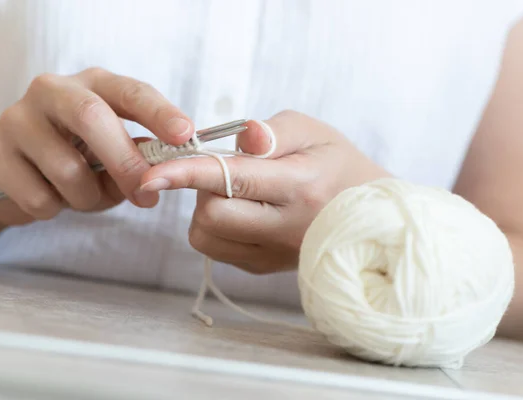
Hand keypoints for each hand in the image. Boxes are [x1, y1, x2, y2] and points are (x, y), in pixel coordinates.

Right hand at [0, 67, 193, 225]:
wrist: (7, 178)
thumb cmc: (72, 163)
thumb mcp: (109, 160)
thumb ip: (134, 161)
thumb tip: (159, 174)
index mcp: (91, 86)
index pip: (129, 90)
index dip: (159, 112)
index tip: (185, 135)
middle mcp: (52, 91)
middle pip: (91, 116)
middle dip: (124, 161)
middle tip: (146, 196)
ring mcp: (16, 118)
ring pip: (67, 168)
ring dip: (86, 198)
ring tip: (82, 198)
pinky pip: (38, 196)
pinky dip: (54, 209)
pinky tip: (47, 198)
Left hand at [139, 110, 390, 273]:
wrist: (371, 220)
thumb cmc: (340, 167)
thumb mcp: (315, 132)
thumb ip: (271, 131)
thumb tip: (240, 139)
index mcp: (299, 186)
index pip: (231, 180)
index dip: (185, 173)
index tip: (151, 174)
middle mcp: (285, 228)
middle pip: (210, 214)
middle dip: (202, 188)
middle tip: (225, 170)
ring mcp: (273, 255)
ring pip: (206, 237)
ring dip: (206, 209)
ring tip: (235, 192)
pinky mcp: (263, 268)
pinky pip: (217, 249)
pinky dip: (216, 226)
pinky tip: (243, 211)